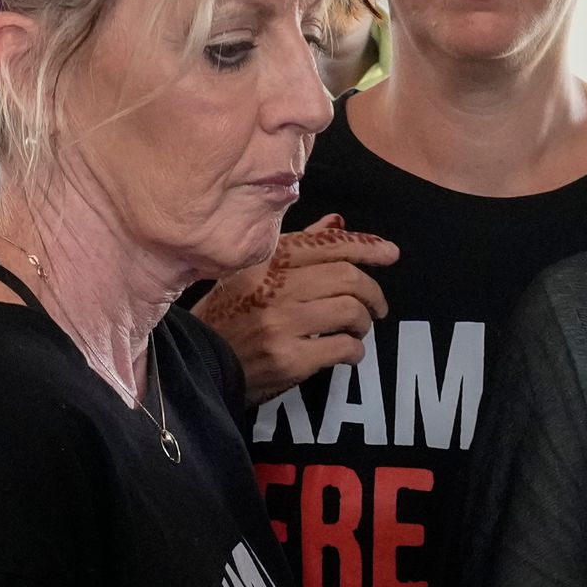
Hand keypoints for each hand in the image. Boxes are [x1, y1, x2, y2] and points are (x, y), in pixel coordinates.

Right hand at [198, 216, 397, 404]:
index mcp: (266, 259)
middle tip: (377, 307)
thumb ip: (297, 247)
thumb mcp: (252, 272)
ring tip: (357, 330)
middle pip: (347, 278)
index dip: (365, 246)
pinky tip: (348, 353)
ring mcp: (281, 323)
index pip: (327, 244)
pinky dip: (355, 351)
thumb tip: (338, 222)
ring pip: (350, 312)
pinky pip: (342, 348)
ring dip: (363, 323)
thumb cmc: (226, 314)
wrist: (196, 363)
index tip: (390, 253)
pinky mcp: (288, 359)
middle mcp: (274, 286)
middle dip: (372, 292)